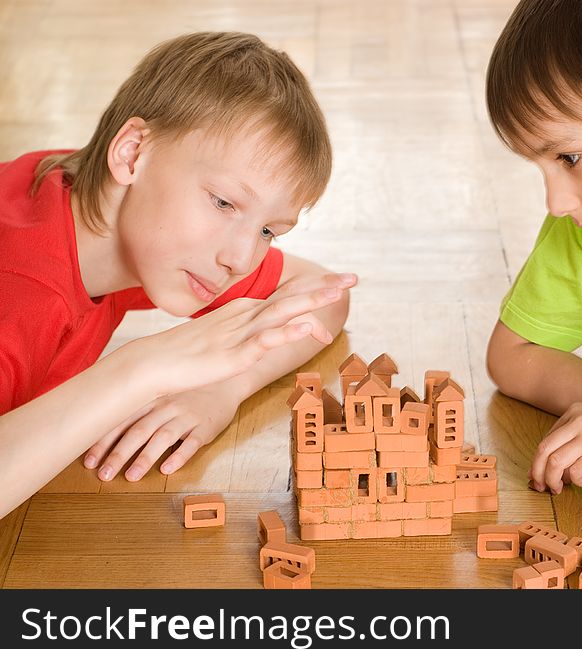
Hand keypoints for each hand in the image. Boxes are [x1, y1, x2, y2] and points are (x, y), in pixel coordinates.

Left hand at [83, 385, 237, 481]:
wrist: (226, 380)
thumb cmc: (188, 391)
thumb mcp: (161, 392)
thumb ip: (138, 406)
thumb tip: (102, 424)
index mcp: (152, 399)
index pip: (122, 421)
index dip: (104, 442)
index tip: (88, 461)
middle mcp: (167, 406)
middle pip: (139, 431)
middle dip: (119, 454)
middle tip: (104, 475)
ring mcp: (187, 416)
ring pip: (163, 437)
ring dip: (145, 458)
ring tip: (132, 476)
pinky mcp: (206, 426)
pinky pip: (192, 442)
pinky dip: (179, 455)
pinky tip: (168, 469)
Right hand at [127, 280, 345, 397]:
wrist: (154, 363)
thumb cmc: (189, 352)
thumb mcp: (226, 337)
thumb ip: (249, 333)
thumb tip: (268, 334)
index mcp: (247, 310)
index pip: (289, 294)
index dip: (317, 285)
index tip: (344, 279)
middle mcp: (247, 315)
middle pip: (293, 296)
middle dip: (324, 286)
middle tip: (354, 277)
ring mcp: (241, 333)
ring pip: (283, 313)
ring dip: (312, 301)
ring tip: (337, 292)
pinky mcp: (235, 354)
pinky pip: (265, 341)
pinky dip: (286, 332)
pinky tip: (306, 326)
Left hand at [529, 401, 581, 494]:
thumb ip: (580, 433)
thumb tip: (564, 460)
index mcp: (574, 412)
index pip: (547, 439)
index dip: (540, 460)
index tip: (540, 474)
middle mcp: (577, 422)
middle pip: (543, 450)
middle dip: (537, 472)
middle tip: (540, 486)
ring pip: (555, 462)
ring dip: (552, 480)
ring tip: (558, 488)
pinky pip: (575, 471)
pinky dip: (575, 481)